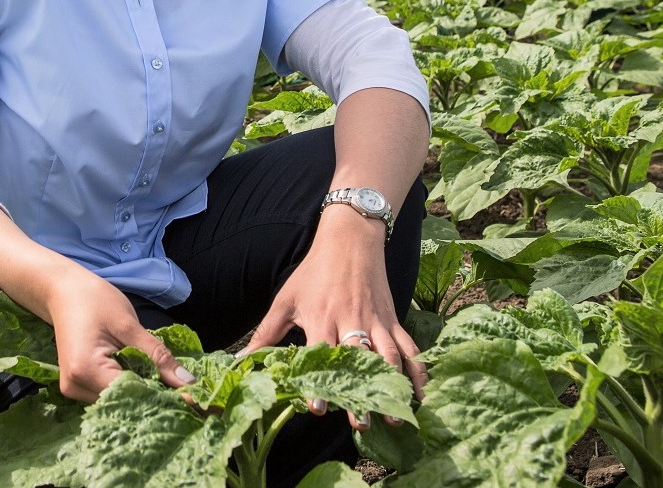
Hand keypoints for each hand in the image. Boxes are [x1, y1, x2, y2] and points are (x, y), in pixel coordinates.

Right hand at [47, 271, 194, 401]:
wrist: (64, 292)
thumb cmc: (95, 300)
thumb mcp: (129, 325)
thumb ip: (157, 355)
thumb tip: (188, 382)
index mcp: (86, 370)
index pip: (131, 394)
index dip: (163, 396)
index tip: (195, 399)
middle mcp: (75, 387)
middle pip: (124, 403)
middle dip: (155, 397)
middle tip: (189, 396)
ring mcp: (73, 389)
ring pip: (117, 401)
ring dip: (143, 393)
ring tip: (172, 388)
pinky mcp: (77, 385)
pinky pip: (109, 393)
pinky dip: (130, 386)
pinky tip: (148, 380)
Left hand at [240, 207, 427, 429]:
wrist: (350, 239)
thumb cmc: (314, 271)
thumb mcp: (286, 299)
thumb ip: (265, 333)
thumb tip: (240, 361)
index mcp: (323, 318)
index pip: (321, 353)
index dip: (319, 381)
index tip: (318, 410)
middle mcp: (351, 321)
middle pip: (359, 360)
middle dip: (360, 392)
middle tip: (361, 423)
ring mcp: (376, 321)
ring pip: (388, 355)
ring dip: (391, 386)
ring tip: (392, 417)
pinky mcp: (392, 319)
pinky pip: (409, 347)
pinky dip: (418, 371)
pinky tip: (421, 395)